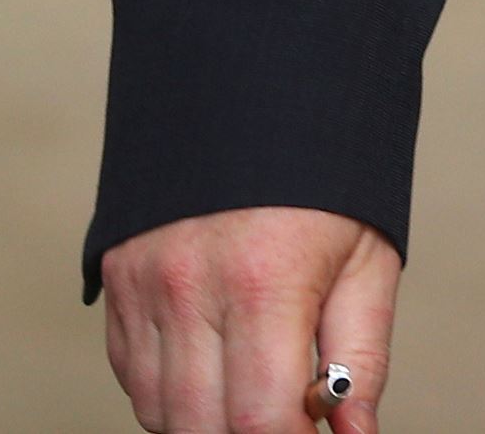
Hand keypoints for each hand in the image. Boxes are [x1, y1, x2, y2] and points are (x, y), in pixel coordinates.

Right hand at [102, 205, 399, 433]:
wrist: (255, 85)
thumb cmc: (325, 177)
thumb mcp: (368, 260)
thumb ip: (361, 358)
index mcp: (264, 282)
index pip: (259, 423)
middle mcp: (189, 287)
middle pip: (201, 426)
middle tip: (284, 412)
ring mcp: (142, 284)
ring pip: (160, 411)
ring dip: (207, 419)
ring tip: (254, 381)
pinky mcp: (115, 278)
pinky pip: (133, 374)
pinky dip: (171, 390)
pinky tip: (215, 362)